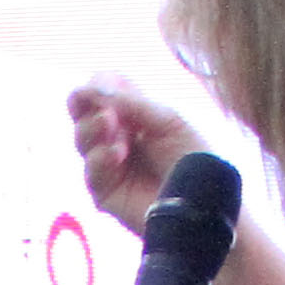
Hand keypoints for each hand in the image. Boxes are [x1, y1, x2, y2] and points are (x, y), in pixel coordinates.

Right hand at [72, 76, 196, 226]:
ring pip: (81, 140)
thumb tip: (91, 88)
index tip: (101, 84)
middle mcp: (117, 136)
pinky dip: (100, 158)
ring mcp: (109, 164)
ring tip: (111, 125)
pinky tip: (117, 154)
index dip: (96, 85)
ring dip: (93, 129)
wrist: (203, 199)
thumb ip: (130, 102)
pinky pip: (91, 171)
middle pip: (82, 114)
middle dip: (87, 106)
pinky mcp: (105, 192)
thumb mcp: (166, 119)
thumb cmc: (192, 154)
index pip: (101, 91)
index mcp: (133, 114)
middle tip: (104, 108)